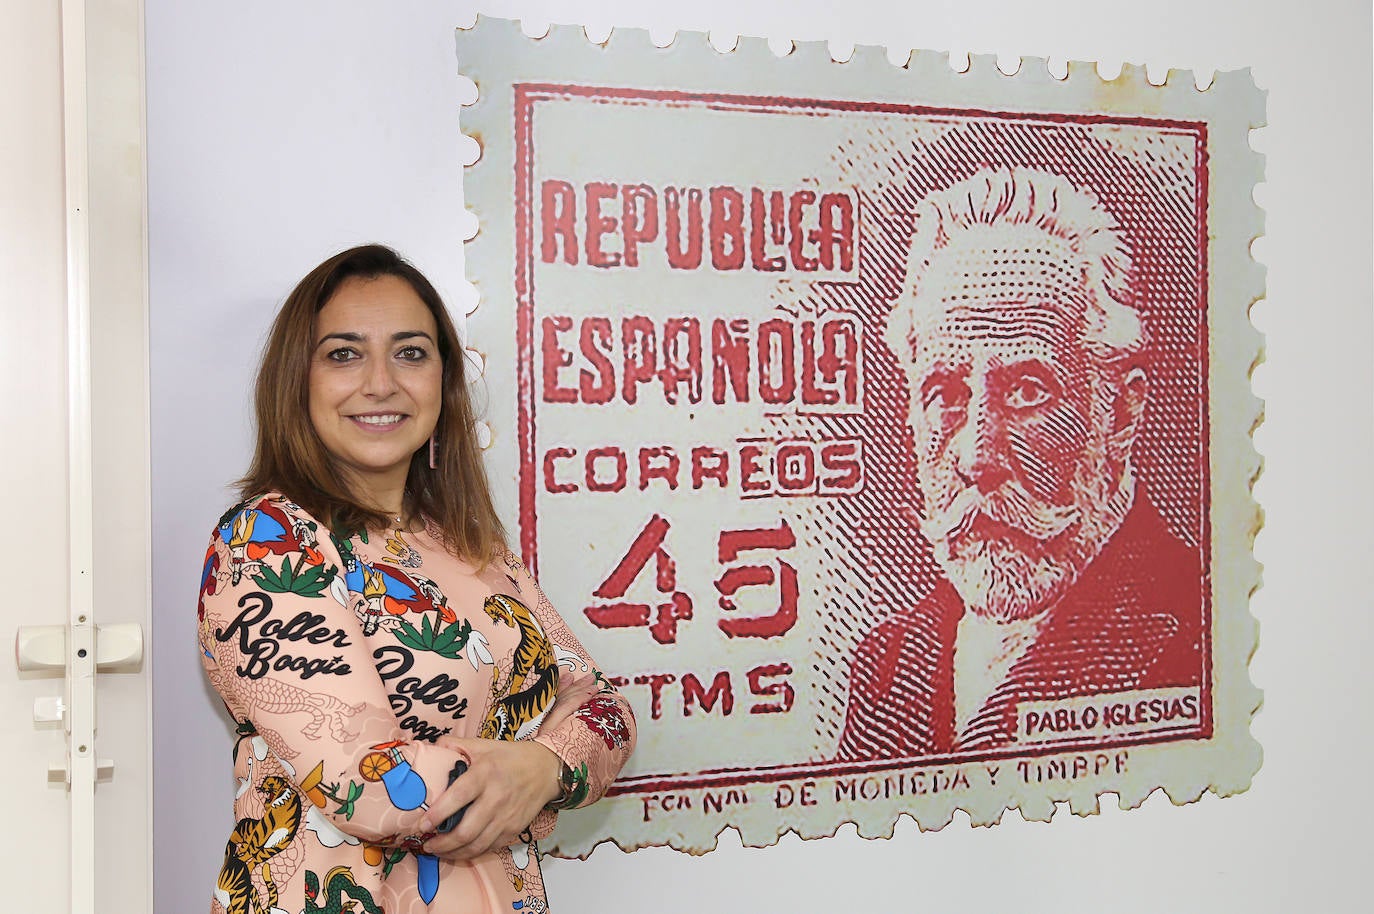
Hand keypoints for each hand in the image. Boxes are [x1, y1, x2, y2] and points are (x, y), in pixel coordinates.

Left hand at [419, 737, 562, 859]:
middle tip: (426, 845)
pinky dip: (472, 853)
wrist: (547, 769)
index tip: (421, 824)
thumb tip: (432, 747)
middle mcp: (496, 798)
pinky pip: (490, 848)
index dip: (438, 814)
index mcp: (485, 774)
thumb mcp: (484, 745)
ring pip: (476, 845)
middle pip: (465, 831)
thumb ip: (457, 745)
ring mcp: (506, 817)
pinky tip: (460, 851)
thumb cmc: (511, 757)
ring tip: (438, 851)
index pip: (458, 797)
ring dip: (453, 853)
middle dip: (442, 843)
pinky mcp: (514, 829)